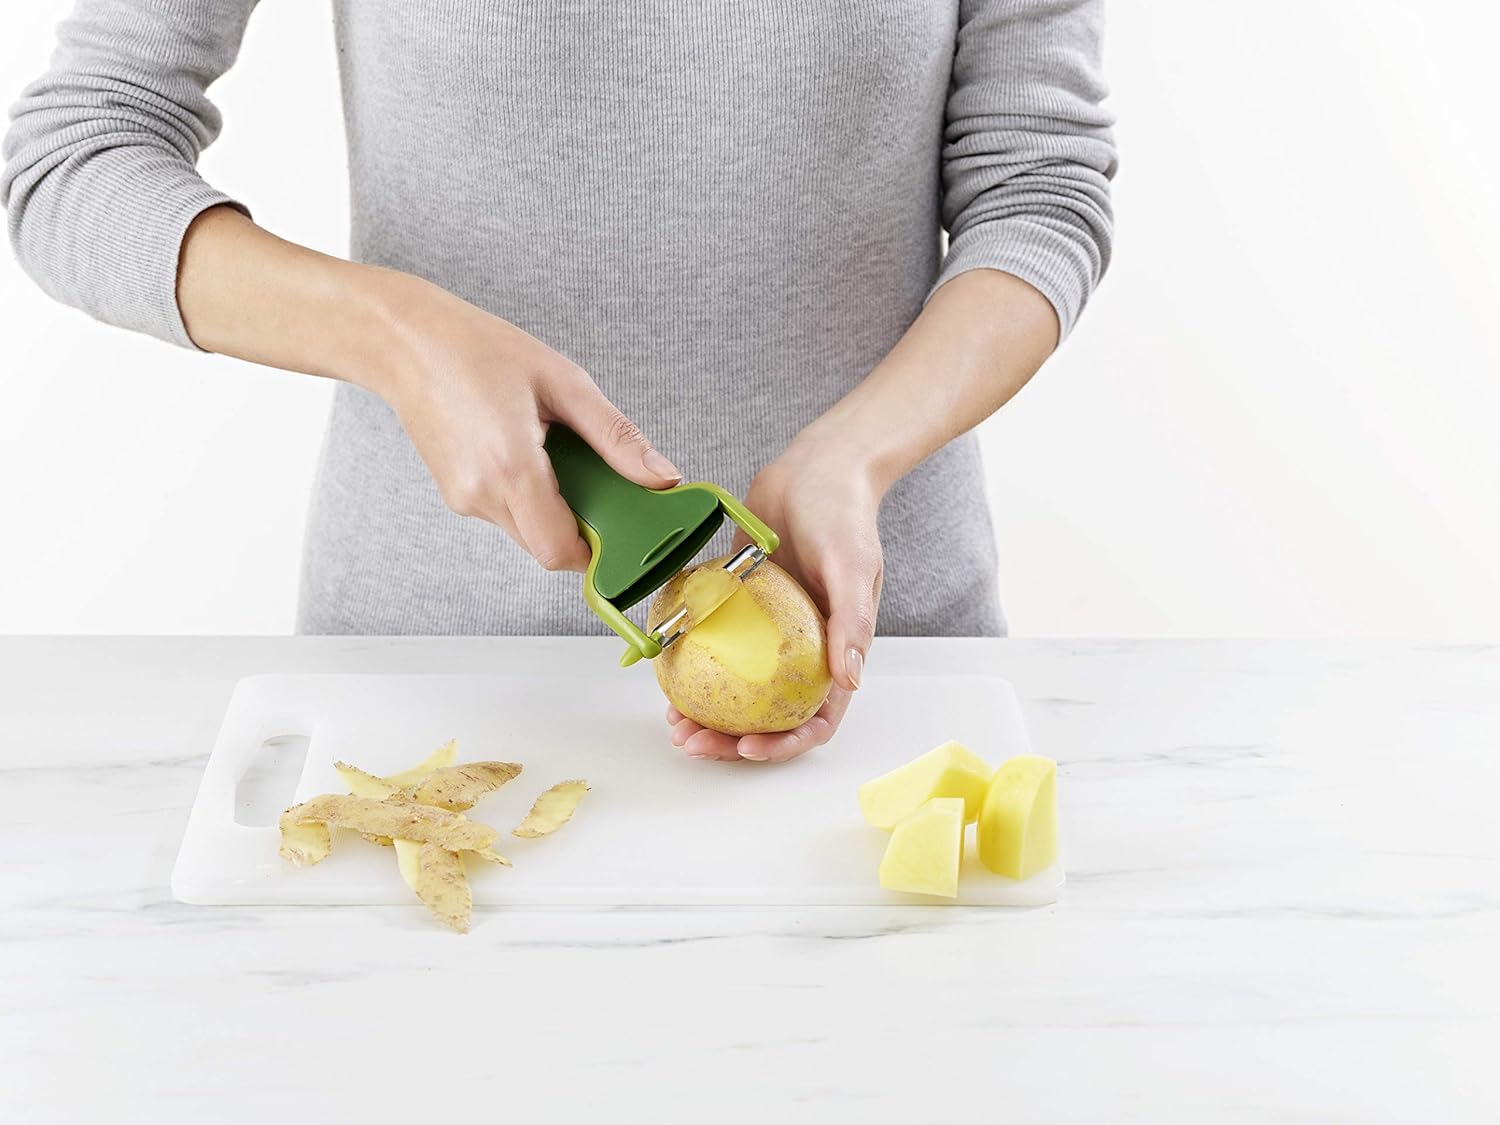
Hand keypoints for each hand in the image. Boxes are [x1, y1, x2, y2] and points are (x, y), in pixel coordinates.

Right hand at [371, 276, 680, 569]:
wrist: (405, 342)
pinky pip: (505, 514)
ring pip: (526, 532)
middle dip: (579, 524)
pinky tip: (524, 450)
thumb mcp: (563, 382)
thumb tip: (662, 476)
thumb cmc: (477, 350)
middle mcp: (481, 494)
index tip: (620, 527)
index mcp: (511, 468)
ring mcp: (462, 499)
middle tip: (592, 476)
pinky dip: (526, 496)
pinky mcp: (455, 494)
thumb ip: (616, 437)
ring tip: (550, 451)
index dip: (596, 552)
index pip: (560, 550)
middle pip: (545, 547)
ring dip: (552, 508)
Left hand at [667, 431, 884, 762]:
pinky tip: (663, 669)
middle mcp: (801, 651)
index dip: (784, 745)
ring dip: (705, 711)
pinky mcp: (739, 607)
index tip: (748, 747)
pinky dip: (691, 663)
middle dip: (730, 740)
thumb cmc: (846, 515)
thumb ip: (852, 624)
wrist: (816, 467)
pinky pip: (714, 645)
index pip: (815, 719)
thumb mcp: (855, 568)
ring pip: (736, 689)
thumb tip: (850, 679)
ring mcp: (767, 633)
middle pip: (767, 716)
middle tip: (691, 741)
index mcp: (835, 653)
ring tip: (672, 720)